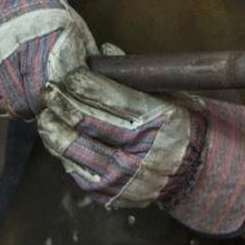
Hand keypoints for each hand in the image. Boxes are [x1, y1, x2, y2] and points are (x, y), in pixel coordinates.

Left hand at [37, 68, 244, 237]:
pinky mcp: (111, 193)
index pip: (107, 97)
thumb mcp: (168, 97)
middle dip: (60, 102)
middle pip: (83, 120)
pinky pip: (76, 171)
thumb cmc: (180, 127)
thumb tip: (105, 50)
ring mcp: (123, 175)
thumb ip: (135, 78)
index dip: (80, 82)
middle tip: (49, 91)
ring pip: (72, 148)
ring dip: (53, 128)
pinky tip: (60, 140)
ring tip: (48, 115)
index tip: (66, 73)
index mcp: (155, 120)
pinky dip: (64, 153)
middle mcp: (138, 149)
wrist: (196, 171)